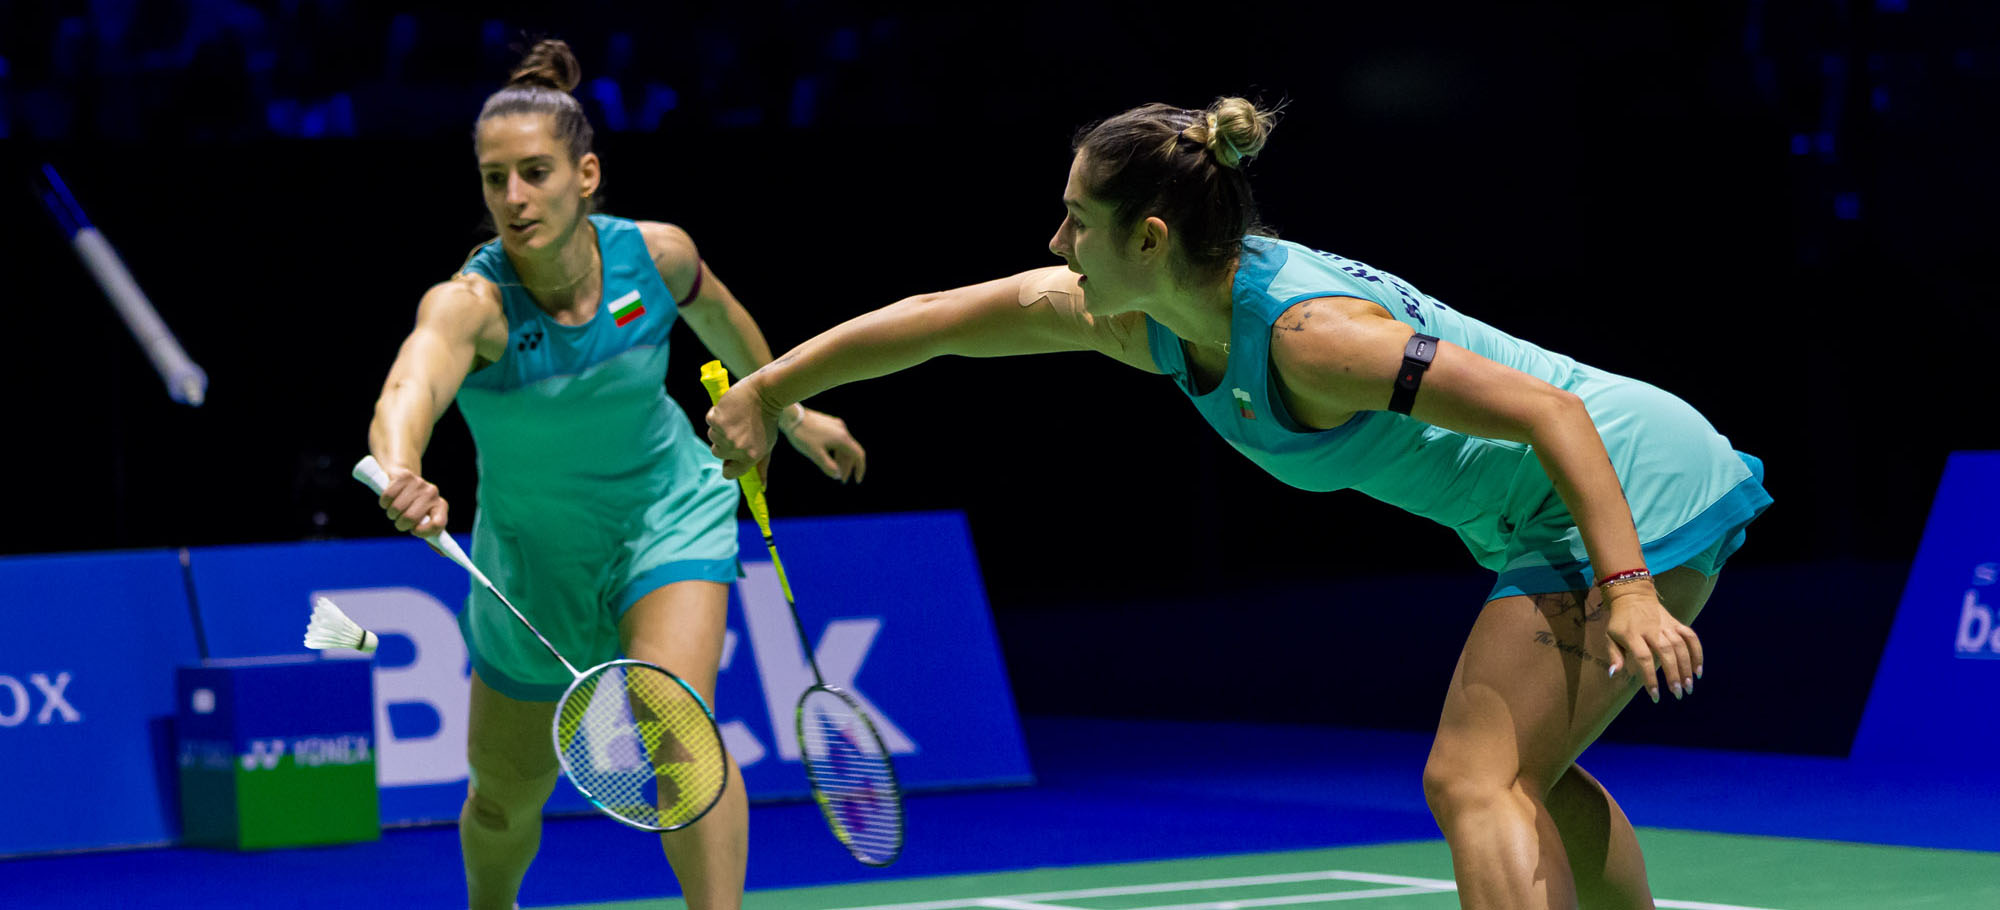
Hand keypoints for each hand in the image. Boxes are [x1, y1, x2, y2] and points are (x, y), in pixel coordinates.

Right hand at [379, 465, 448, 537]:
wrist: (404, 479)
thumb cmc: (414, 506)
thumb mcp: (424, 520)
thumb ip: (432, 536)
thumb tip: (443, 554)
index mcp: (441, 507)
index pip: (438, 524)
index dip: (423, 532)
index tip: (414, 531)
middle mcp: (433, 494)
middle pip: (410, 518)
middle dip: (400, 523)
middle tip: (400, 518)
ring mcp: (419, 483)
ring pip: (397, 508)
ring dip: (391, 513)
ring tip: (394, 508)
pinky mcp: (404, 476)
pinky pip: (388, 496)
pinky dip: (384, 502)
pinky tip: (388, 499)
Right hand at [705, 378, 779, 480]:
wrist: (767, 392)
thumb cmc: (768, 419)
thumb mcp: (768, 445)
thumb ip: (762, 465)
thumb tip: (762, 487)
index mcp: (749, 457)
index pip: (729, 473)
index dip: (728, 464)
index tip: (731, 456)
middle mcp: (736, 448)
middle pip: (718, 452)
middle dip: (724, 442)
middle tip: (738, 428)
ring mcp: (725, 435)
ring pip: (713, 436)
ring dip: (721, 427)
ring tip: (736, 417)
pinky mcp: (716, 420)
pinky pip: (710, 420)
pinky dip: (717, 414)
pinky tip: (731, 408)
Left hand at [782, 408, 866, 482]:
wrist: (791, 416)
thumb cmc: (802, 435)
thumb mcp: (815, 454)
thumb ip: (828, 466)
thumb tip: (837, 475)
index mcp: (842, 438)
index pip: (858, 455)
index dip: (860, 469)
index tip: (857, 480)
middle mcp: (842, 430)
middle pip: (851, 451)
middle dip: (847, 467)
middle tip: (841, 480)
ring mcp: (835, 426)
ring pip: (843, 446)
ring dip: (841, 459)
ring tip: (834, 470)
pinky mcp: (828, 424)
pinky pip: (837, 440)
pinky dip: (836, 451)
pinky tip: (828, 457)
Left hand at [1603, 580, 1701, 702]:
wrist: (1632, 596)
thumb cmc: (1620, 622)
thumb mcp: (1610, 636)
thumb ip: (1614, 655)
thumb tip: (1614, 674)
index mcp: (1632, 635)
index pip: (1644, 658)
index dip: (1650, 678)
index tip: (1655, 696)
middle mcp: (1651, 630)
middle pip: (1666, 652)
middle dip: (1673, 675)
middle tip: (1678, 694)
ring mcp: (1666, 625)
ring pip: (1680, 646)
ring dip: (1687, 667)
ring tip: (1688, 686)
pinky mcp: (1676, 623)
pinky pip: (1690, 637)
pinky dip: (1697, 652)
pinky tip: (1699, 670)